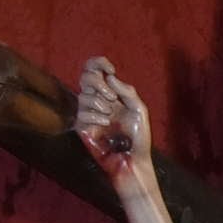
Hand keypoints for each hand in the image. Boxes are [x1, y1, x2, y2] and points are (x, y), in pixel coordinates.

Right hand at [73, 57, 149, 174]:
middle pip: (86, 77)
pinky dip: (95, 117)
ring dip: (99, 103)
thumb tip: (110, 77)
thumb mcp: (139, 110)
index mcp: (111, 94)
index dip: (98, 63)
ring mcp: (89, 113)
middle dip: (97, 83)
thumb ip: (128, 92)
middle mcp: (98, 100)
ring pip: (83, 95)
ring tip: (110, 116)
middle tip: (111, 96)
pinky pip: (82, 113)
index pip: (96, 70)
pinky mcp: (82, 126)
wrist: (133, 159)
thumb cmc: (138, 137)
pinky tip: (105, 124)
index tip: (110, 69)